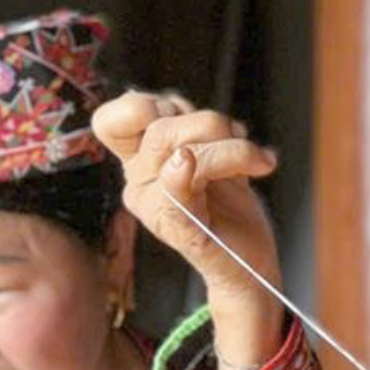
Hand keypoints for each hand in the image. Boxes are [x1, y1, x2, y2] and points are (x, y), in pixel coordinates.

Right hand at [93, 90, 285, 369]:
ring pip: (180, 147)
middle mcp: (139, 185)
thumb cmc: (230, 211)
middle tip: (241, 137)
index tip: (180, 114)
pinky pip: (179, 185)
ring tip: (259, 159)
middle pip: (159, 125)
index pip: (110, 121)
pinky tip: (238, 162)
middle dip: (209, 122)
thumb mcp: (211, 155)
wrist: (251, 267)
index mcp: (140, 164)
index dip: (140, 104)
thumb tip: (176, 102)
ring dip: (231, 145)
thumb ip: (190, 128)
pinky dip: (208, 163)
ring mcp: (155, 209)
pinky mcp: (181, 229)